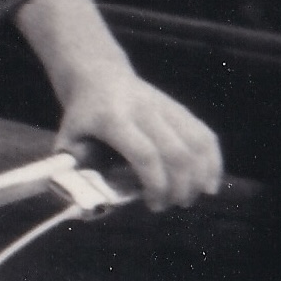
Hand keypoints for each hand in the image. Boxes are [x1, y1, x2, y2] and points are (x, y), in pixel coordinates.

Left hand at [13, 0, 221, 209]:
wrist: (99, 76)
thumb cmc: (82, 116)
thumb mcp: (67, 138)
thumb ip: (72, 169)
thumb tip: (84, 201)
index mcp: (114, 119)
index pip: (145, 155)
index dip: (155, 184)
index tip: (153, 205)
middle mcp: (144, 110)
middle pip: (176, 152)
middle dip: (180, 186)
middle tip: (173, 204)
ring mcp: (165, 107)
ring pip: (196, 142)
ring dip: (200, 176)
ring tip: (189, 199)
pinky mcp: (179, 109)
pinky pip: (204, 134)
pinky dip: (212, 160)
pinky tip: (210, 183)